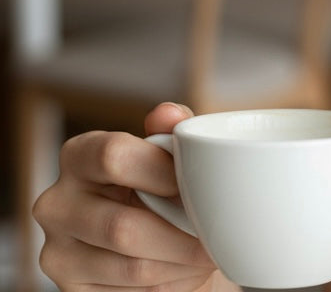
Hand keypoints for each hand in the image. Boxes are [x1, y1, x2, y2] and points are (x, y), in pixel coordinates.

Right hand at [34, 103, 220, 291]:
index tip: (198, 183)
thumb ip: (171, 129)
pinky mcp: (71, 291)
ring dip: (181, 261)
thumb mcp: (169, 150)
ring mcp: (57, 252)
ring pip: (132, 265)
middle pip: (122, 225)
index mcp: (79, 154)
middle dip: (181, 232)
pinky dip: (169, 283)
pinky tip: (185, 269)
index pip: (113, 155)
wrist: (151, 240)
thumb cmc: (161, 185)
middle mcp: (56, 202)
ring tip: (208, 251)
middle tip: (216, 230)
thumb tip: (169, 114)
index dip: (162, 172)